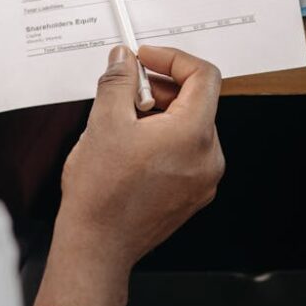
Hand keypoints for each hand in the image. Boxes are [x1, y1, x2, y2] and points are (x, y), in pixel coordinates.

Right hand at [32, 44, 223, 305]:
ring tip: (125, 120)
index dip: (173, 58)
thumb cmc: (101, 193)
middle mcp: (208, 157)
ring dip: (161, 113)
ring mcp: (204, 179)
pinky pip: (187, 152)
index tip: (147, 58)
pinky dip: (165, 138)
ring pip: (190, 127)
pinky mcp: (193, 195)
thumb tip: (124, 60)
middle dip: (161, 87)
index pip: (204, 76)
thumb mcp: (104, 121)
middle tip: (128, 88)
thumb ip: (119, 81)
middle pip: (197, 101)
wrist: (97, 247)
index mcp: (194, 134)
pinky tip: (132, 145)